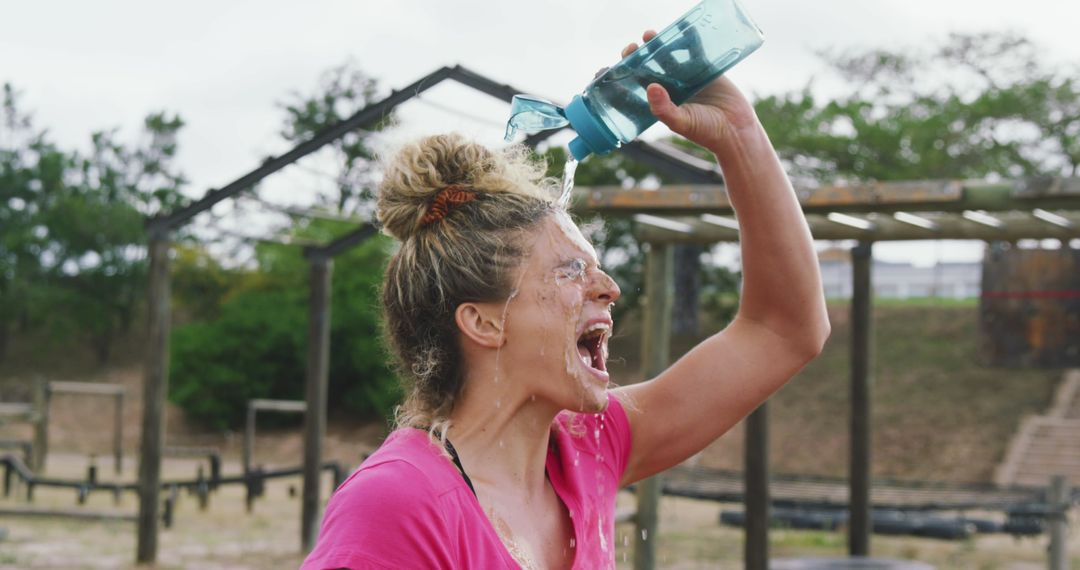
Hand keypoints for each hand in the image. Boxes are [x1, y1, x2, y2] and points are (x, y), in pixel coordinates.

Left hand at [621, 30, 758, 150]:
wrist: (737, 130)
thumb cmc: (706, 131)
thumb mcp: (682, 122)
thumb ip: (664, 109)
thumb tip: (650, 87)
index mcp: (660, 101)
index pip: (638, 84)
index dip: (626, 74)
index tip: (616, 64)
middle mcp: (671, 88)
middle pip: (651, 66)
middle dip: (641, 55)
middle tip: (636, 45)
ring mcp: (687, 78)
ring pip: (670, 56)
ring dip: (661, 44)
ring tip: (650, 35)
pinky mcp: (705, 69)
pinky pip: (695, 51)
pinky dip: (689, 40)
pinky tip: (683, 30)